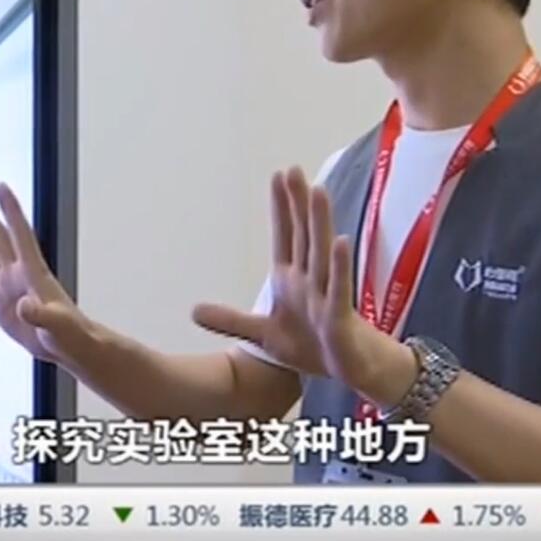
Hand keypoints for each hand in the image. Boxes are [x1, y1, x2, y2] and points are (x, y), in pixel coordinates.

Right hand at [0, 184, 91, 365]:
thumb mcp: (57, 325)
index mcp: (33, 272)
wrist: (67, 346)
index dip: (11, 211)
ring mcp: (5, 284)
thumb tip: (23, 306)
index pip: (20, 235)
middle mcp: (17, 272)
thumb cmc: (69, 333)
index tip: (1, 187)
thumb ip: (41, 315)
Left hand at [194, 167, 395, 387]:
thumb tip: (193, 310)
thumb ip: (230, 320)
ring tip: (318, 191)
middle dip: (298, 202)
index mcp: (291, 279)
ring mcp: (325, 295)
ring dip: (319, 222)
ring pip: (321, 252)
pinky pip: (339, 288)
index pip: (285, 236)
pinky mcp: (339, 315)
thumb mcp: (261, 334)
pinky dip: (340, 266)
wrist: (347, 370)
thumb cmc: (311, 344)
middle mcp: (309, 279)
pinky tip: (342, 241)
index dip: (281, 207)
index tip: (278, 175)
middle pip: (303, 234)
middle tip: (294, 169)